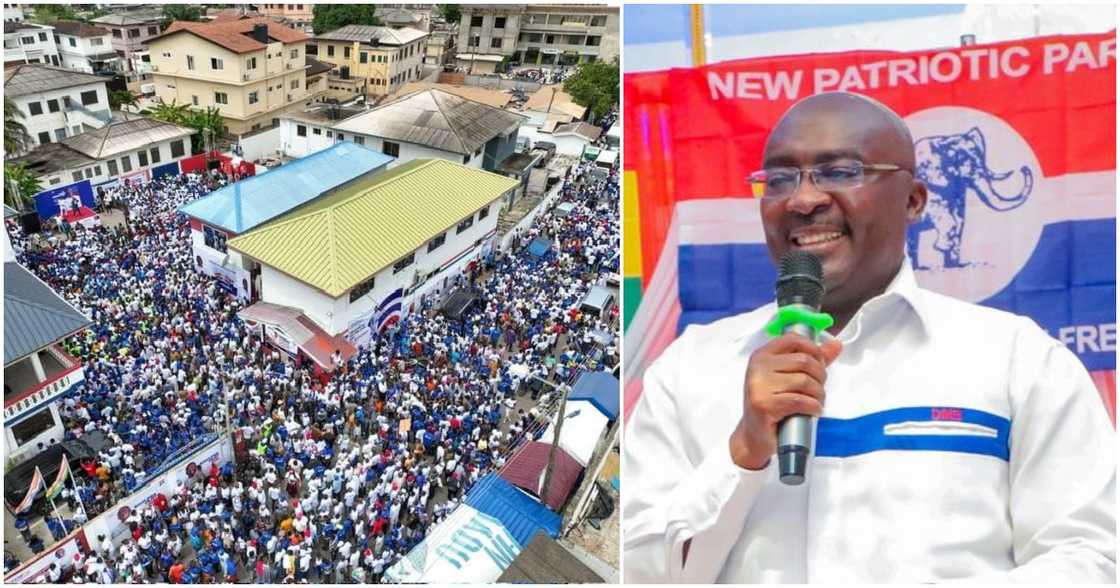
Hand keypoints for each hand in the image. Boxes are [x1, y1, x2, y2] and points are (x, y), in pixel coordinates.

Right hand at [729, 333, 842, 469]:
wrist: (754, 435)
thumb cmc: (772, 405)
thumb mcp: (788, 378)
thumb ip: (811, 360)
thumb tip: (835, 345)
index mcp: (762, 356)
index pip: (793, 339)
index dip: (813, 349)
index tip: (819, 363)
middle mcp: (758, 368)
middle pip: (804, 361)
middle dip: (820, 376)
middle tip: (818, 390)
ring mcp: (759, 386)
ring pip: (805, 381)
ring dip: (819, 394)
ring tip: (816, 402)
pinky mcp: (764, 405)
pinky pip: (800, 400)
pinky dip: (814, 406)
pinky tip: (813, 411)